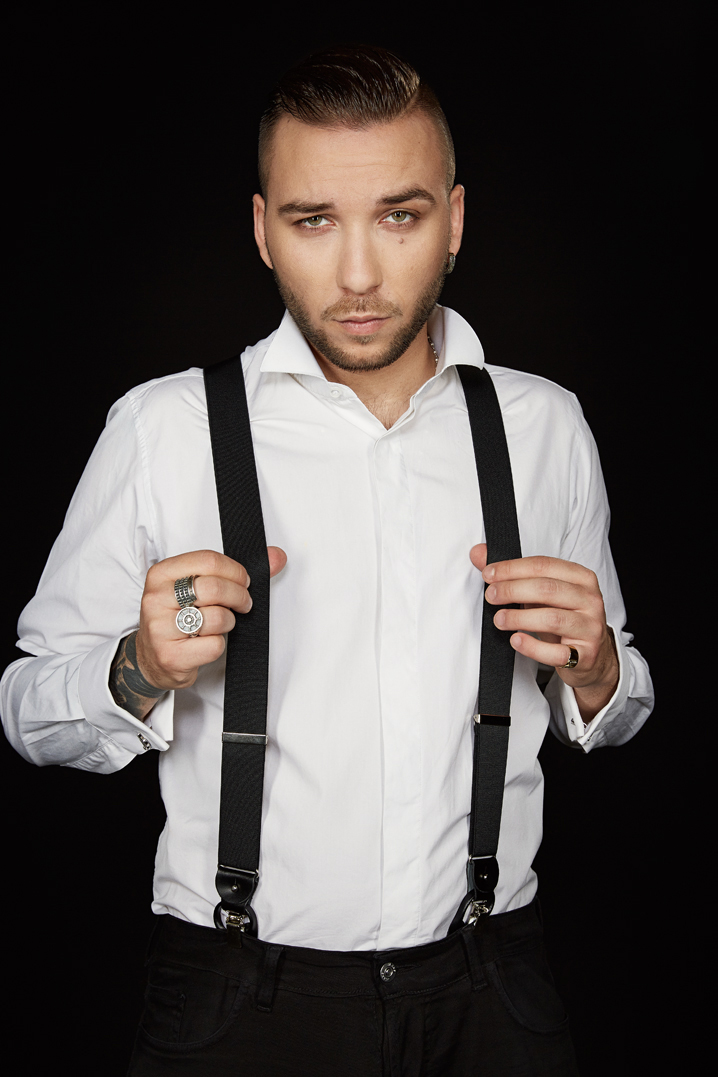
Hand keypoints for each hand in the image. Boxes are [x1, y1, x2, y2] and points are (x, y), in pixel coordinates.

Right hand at [135, 547, 286, 692]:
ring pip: (217, 617)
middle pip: (215, 588)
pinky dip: (219, 645)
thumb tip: (277, 556)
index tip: (244, 581)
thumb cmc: (177, 617)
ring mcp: (160, 628)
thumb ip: (235, 571)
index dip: (236, 572)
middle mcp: (156, 599)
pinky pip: (214, 646)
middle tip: (244, 604)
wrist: (150, 658)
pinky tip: (207, 643)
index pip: (209, 560)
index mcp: (161, 574)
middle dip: (240, 596)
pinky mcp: (171, 656)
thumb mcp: (195, 588)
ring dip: (229, 622)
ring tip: (221, 624)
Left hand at [470, 544, 617, 721]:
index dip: (513, 568)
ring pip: (552, 619)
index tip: (488, 574)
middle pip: (547, 589)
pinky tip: (516, 640)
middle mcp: (590, 600)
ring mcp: (590, 628)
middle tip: (491, 595)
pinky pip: (556, 652)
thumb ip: (512, 573)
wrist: (591, 655)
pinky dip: (532, 647)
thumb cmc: (564, 617)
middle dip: (513, 590)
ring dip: (519, 618)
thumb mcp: (542, 594)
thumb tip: (479, 554)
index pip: (544, 565)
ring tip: (499, 619)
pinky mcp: (585, 655)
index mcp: (581, 578)